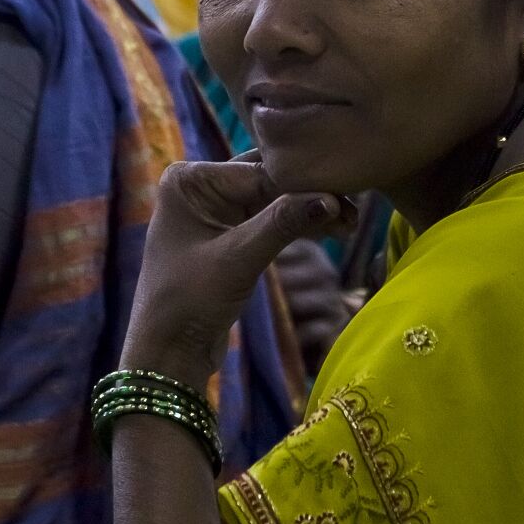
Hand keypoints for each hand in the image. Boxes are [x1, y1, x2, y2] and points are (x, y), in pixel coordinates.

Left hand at [124, 159, 357, 383]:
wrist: (169, 352)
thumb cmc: (189, 303)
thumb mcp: (238, 260)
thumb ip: (282, 224)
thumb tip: (332, 200)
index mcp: (190, 180)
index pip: (260, 171)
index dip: (305, 184)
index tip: (348, 196)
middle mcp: (201, 186)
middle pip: (269, 179)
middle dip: (311, 194)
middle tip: (354, 211)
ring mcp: (216, 209)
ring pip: (275, 199)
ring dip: (310, 211)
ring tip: (351, 225)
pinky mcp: (230, 233)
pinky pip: (271, 218)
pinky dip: (298, 225)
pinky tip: (334, 229)